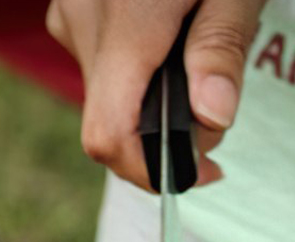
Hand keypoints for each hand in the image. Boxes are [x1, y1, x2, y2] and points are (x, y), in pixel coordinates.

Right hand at [46, 0, 265, 188]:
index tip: (202, 173)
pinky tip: (174, 37)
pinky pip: (100, 55)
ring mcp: (72, 9)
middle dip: (165, 134)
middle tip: (220, 109)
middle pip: (111, 119)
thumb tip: (213, 119)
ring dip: (153, 100)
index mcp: (126, 22)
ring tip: (202, 59)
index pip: (109, 137)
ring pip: (105, 90)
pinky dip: (137, 69)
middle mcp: (84, 21)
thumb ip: (221, 49)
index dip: (150, 173)